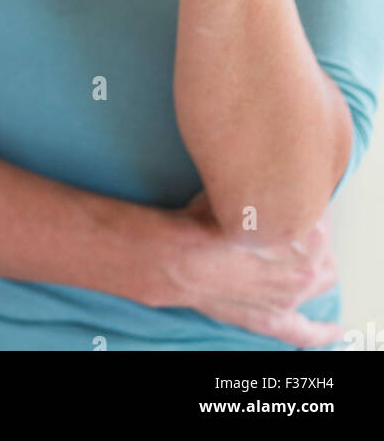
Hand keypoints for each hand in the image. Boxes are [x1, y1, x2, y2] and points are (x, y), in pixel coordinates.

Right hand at [164, 190, 342, 348]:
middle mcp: (304, 271)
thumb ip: (268, 189)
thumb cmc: (205, 221)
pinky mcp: (271, 319)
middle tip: (296, 218)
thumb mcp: (243, 191)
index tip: (295, 192)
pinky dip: (324, 332)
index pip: (321, 217)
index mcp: (307, 238)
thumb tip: (276, 181)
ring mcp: (289, 299)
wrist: (177, 257)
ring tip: (305, 252)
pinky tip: (336, 330)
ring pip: (320, 281)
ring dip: (317, 266)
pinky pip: (304, 333)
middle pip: (325, 249)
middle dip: (317, 233)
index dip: (307, 202)